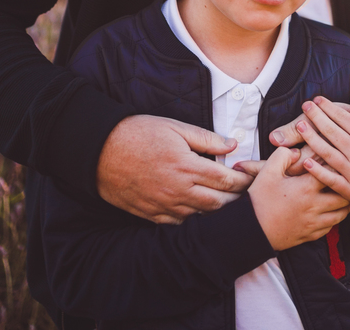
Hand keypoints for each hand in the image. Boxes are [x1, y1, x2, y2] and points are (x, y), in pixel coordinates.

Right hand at [97, 114, 253, 223]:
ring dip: (214, 209)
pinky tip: (195, 208)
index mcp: (186, 166)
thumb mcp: (174, 126)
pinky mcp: (150, 214)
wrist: (99, 150)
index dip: (242, 180)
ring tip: (224, 201)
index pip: (226, 180)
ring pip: (200, 216)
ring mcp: (163, 205)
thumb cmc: (138, 133)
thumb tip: (232, 144)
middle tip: (243, 193)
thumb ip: (205, 138)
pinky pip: (178, 223)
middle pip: (218, 203)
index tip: (249, 177)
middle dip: (235, 199)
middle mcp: (177, 190)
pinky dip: (191, 217)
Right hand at [249, 147, 349, 250]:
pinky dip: (336, 218)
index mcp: (306, 188)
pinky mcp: (310, 235)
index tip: (341, 157)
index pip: (331, 172)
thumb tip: (296, 151)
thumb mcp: (267, 172)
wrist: (251, 230)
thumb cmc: (259, 200)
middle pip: (344, 196)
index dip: (338, 164)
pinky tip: (335, 212)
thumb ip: (283, 155)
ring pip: (342, 213)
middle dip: (349, 186)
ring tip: (348, 194)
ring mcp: (314, 223)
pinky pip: (331, 227)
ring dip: (346, 203)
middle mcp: (315, 206)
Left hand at [296, 88, 349, 208]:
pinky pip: (331, 180)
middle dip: (316, 117)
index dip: (329, 107)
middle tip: (304, 106)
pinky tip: (306, 161)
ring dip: (311, 139)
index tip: (316, 99)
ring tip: (299, 125)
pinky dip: (318, 171)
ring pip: (328, 153)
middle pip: (333, 132)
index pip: (344, 118)